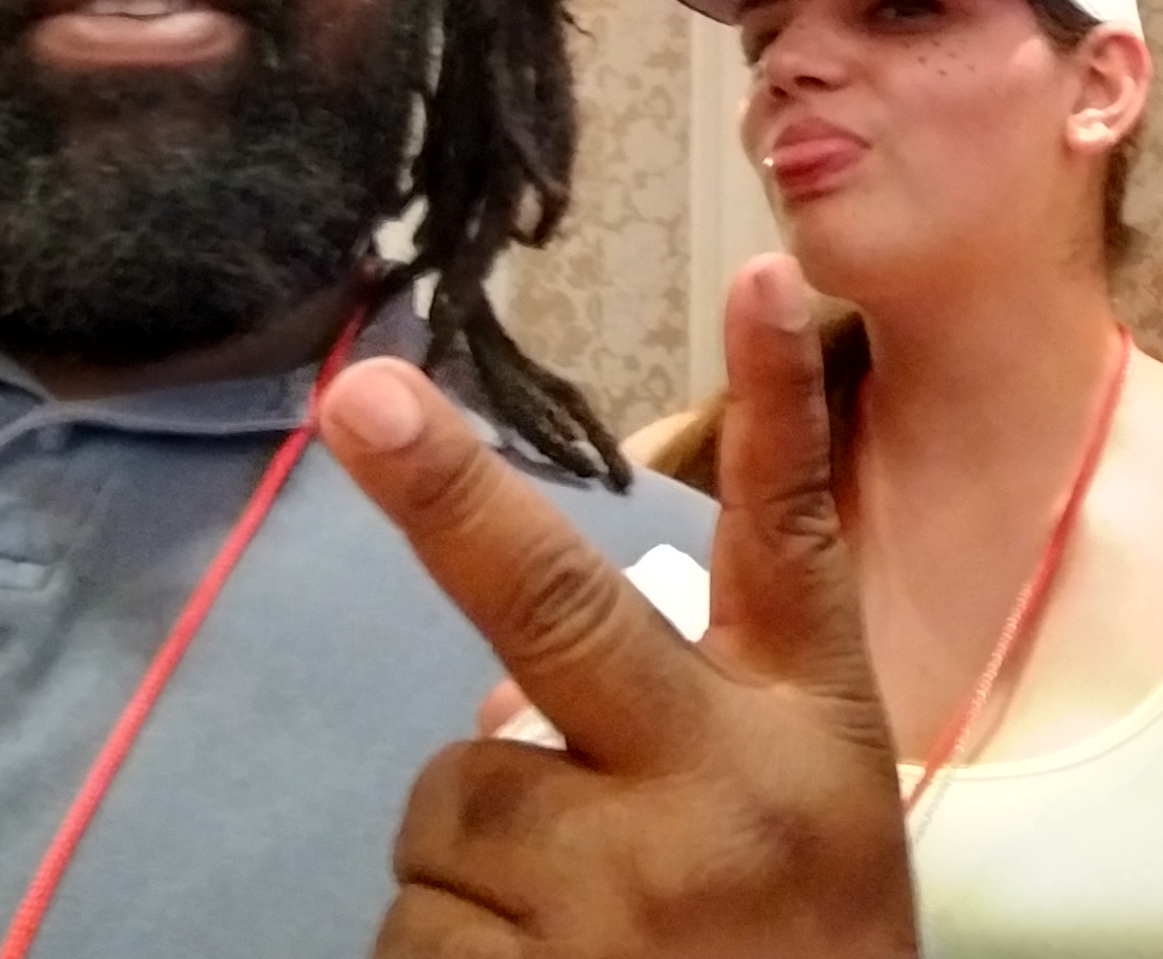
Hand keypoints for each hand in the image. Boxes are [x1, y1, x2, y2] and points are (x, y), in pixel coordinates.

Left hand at [319, 255, 916, 958]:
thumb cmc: (802, 957)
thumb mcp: (795, 826)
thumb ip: (670, 731)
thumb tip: (493, 694)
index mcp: (804, 735)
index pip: (794, 543)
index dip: (779, 402)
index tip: (766, 272)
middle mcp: (717, 792)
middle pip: (556, 612)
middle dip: (447, 495)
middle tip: (357, 402)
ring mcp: (621, 896)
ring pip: (449, 810)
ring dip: (475, 865)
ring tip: (576, 940)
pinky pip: (413, 932)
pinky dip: (446, 955)